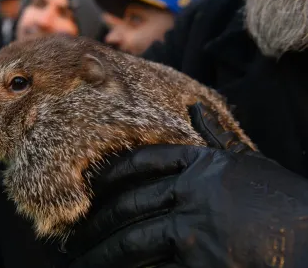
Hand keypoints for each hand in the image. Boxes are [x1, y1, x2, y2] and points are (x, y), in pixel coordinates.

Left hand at [66, 103, 307, 267]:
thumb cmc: (284, 202)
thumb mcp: (251, 163)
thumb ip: (218, 139)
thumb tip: (196, 109)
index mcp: (202, 167)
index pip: (143, 163)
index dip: (113, 174)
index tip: (93, 186)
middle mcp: (191, 195)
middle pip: (128, 208)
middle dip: (97, 225)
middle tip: (76, 238)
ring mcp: (193, 231)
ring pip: (132, 243)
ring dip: (102, 255)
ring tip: (81, 263)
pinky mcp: (197, 264)